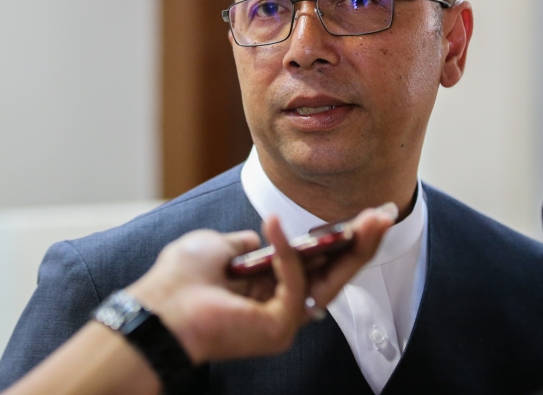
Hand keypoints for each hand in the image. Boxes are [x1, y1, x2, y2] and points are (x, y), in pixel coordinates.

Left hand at [126, 206, 393, 363]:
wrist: (156, 309)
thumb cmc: (178, 280)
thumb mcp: (216, 246)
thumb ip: (245, 243)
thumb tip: (260, 237)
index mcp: (267, 289)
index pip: (315, 262)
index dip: (339, 239)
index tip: (364, 215)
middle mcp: (281, 307)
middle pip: (333, 272)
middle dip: (360, 242)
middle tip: (385, 214)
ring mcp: (283, 321)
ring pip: (330, 281)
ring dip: (352, 247)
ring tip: (371, 219)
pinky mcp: (279, 328)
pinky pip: (295, 284)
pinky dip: (288, 252)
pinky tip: (276, 224)